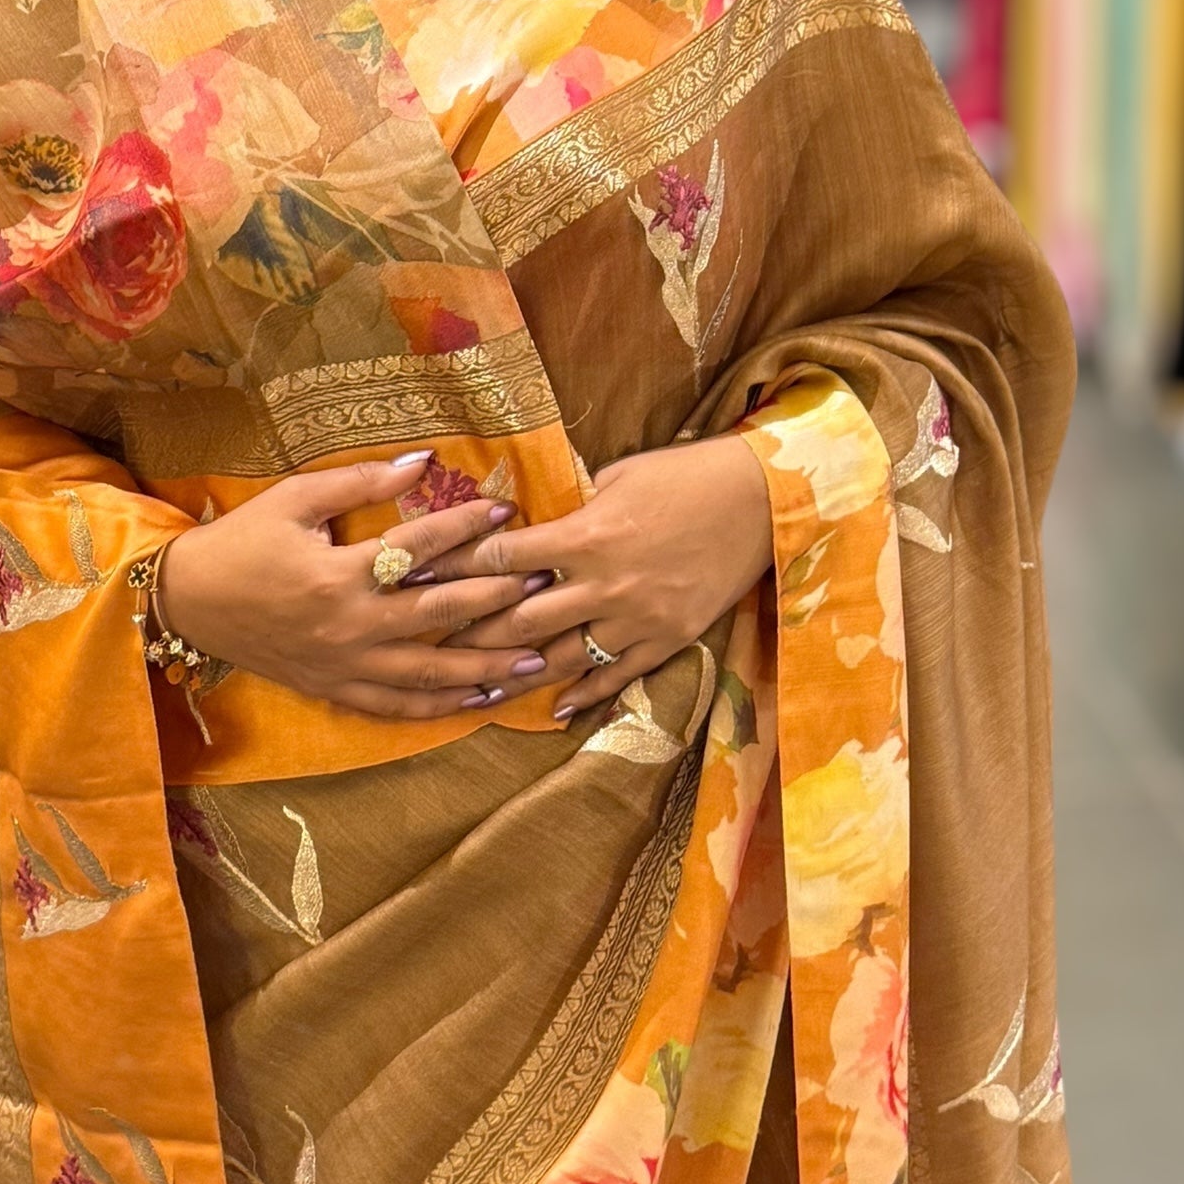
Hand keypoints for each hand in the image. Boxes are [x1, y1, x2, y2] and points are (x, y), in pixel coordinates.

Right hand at [154, 452, 538, 719]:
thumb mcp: (293, 499)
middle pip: (438, 615)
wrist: (189, 602)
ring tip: (532, 660)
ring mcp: (344, 667)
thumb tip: (421, 462)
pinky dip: (440, 707)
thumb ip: (358, 482)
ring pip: (427, 674)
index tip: (507, 508)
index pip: (418, 547)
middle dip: (496, 600)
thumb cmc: (242, 542)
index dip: (466, 525)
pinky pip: (397, 708)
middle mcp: (348, 627)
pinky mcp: (334, 690)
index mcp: (338, 576)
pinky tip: (479, 700)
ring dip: (484, 667)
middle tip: (543, 586)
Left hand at [419, 434, 773, 719]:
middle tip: (430, 644)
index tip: (421, 577)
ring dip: (516, 674)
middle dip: (472, 631)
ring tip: (477, 690)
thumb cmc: (685, 474)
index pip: (505, 557)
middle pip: (521, 618)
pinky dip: (585, 693)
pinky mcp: (668, 638)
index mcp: (585, 535)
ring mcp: (637, 618)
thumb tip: (536, 522)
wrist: (761, 500)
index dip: (458, 567)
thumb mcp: (618, 476)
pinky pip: (618, 674)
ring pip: (562, 656)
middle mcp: (604, 584)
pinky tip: (558, 709)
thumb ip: (574, 507)